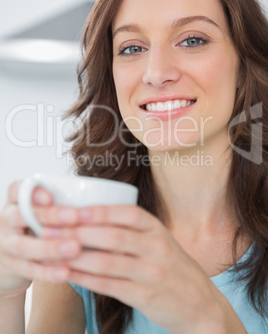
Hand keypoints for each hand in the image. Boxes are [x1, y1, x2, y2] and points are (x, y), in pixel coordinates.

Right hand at [0, 182, 83, 298]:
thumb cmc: (34, 228)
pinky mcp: (12, 267)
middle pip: (21, 215)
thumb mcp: (40, 213)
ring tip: (75, 248)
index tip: (51, 196)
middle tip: (75, 217)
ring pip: (23, 245)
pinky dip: (48, 272)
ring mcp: (6, 244)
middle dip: (49, 215)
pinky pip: (29, 269)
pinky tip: (66, 272)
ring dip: (51, 247)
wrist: (8, 262)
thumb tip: (104, 197)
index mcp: (16, 202)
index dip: (32, 192)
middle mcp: (7, 220)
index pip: (17, 190)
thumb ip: (60, 204)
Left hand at [49, 205, 222, 332]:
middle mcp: (156, 248)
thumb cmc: (171, 267)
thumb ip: (132, 230)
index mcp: (157, 229)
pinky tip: (68, 274)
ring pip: (107, 261)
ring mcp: (151, 273)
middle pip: (113, 235)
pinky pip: (108, 285)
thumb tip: (89, 219)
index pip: (128, 213)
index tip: (73, 209)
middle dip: (78, 231)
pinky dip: (85, 279)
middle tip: (50, 228)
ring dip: (76, 256)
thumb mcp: (159, 240)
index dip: (99, 211)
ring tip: (52, 250)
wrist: (200, 303)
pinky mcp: (144, 296)